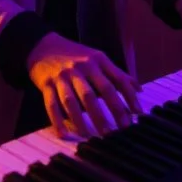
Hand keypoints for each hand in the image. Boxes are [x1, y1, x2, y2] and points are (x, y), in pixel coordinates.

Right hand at [26, 32, 140, 139]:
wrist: (42, 44)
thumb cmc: (74, 55)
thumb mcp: (97, 57)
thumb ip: (117, 73)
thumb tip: (139, 89)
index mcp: (96, 60)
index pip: (116, 79)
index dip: (128, 97)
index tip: (137, 114)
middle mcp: (80, 67)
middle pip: (95, 92)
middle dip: (107, 112)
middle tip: (118, 130)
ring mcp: (62, 76)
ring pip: (72, 101)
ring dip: (82, 120)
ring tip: (92, 136)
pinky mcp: (47, 84)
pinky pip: (51, 105)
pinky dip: (58, 121)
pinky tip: (65, 134)